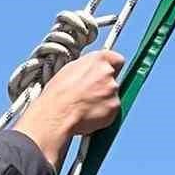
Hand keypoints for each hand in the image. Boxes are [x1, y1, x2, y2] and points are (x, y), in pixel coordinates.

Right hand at [15, 50, 122, 169]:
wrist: (58, 113)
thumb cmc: (58, 93)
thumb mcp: (70, 70)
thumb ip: (87, 68)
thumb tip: (90, 72)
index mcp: (98, 59)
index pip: (117, 59)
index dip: (112, 68)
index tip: (106, 74)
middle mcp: (108, 72)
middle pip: (114, 79)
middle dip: (104, 87)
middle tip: (89, 94)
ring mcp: (113, 90)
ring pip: (112, 96)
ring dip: (103, 101)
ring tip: (85, 106)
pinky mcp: (114, 107)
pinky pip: (112, 110)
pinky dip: (103, 114)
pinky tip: (88, 115)